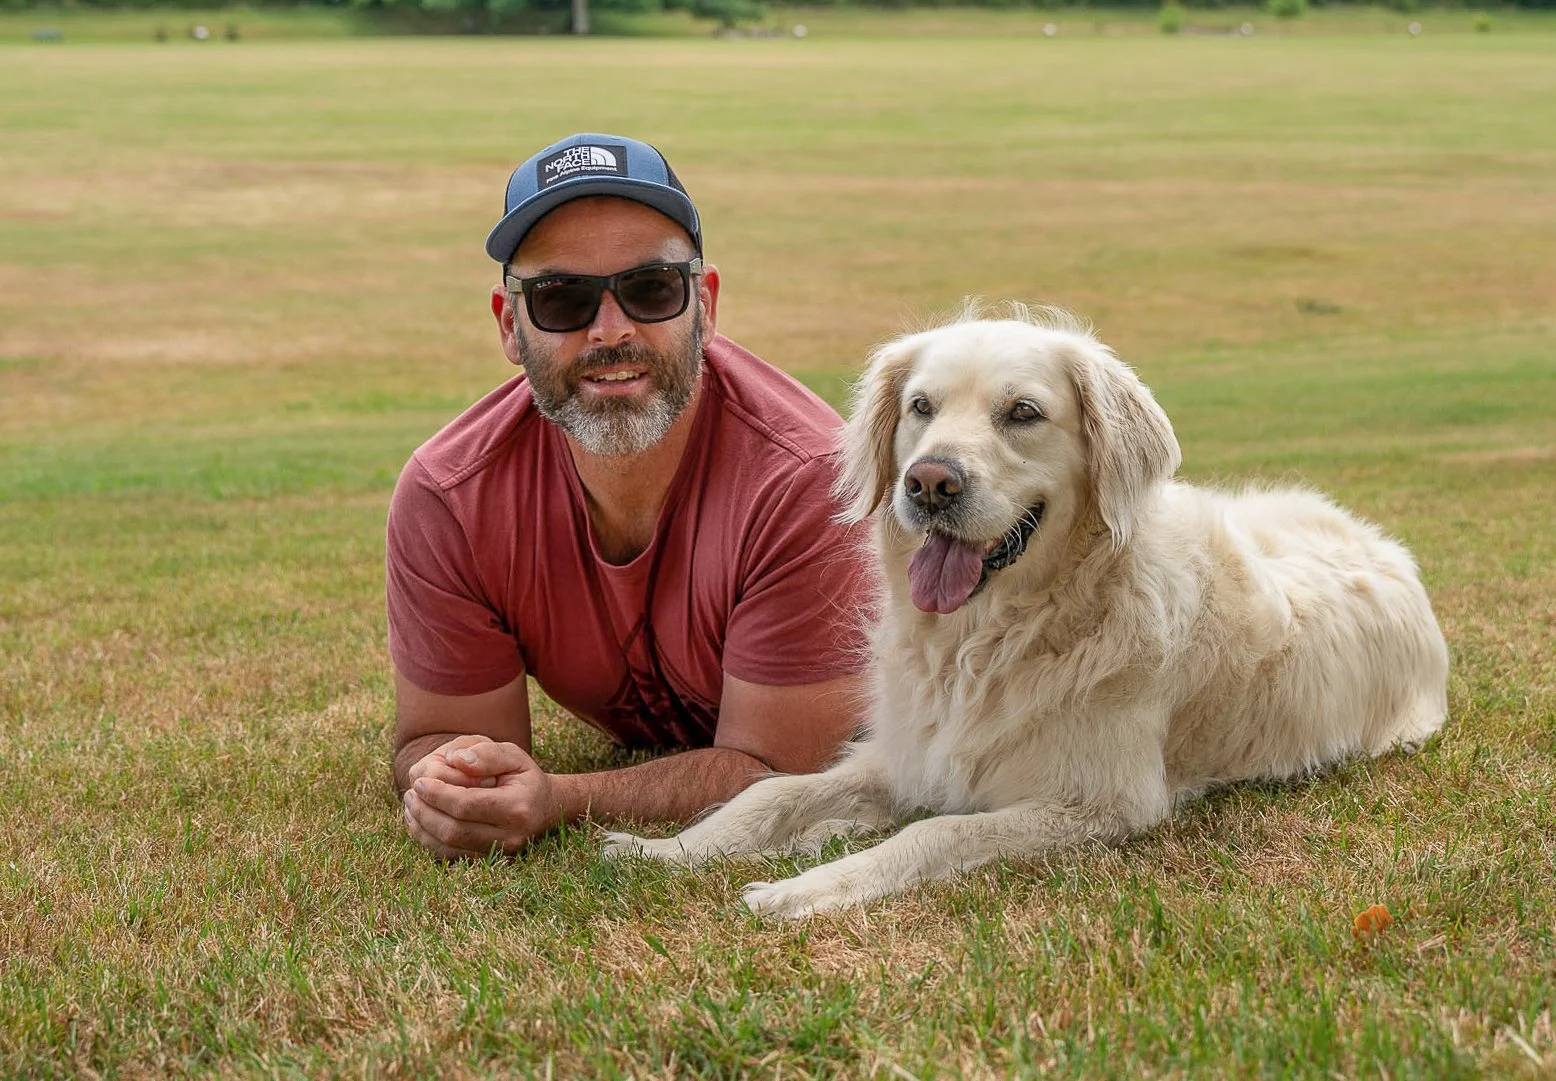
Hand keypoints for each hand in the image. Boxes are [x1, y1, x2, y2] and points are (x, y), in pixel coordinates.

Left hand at [401, 741, 562, 859]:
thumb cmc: (523, 777)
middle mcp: (510, 836)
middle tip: (410, 793)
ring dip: (422, 828)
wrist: (544, 807)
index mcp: (517, 808)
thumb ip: (487, 753)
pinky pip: (450, 856)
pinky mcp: (488, 861)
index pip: (466, 805)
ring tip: (410, 805)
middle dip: (425, 812)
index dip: (438, 794)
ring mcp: (499, 853)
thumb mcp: (514, 755)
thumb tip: (456, 759)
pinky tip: (418, 821)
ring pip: (448, 848)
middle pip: (454, 830)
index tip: (419, 781)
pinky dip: (428, 840)